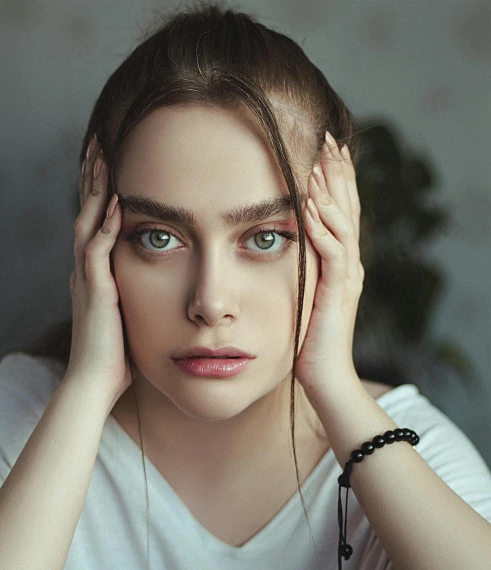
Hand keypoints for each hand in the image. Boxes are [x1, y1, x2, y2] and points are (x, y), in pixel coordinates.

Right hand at [65, 135, 132, 405]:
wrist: (95, 383)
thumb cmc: (115, 356)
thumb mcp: (127, 317)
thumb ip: (133, 295)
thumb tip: (155, 286)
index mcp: (94, 275)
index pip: (95, 224)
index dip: (99, 193)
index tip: (110, 166)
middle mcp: (85, 271)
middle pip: (87, 214)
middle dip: (93, 179)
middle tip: (100, 145)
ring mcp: (87, 280)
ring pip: (87, 223)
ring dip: (95, 190)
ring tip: (102, 157)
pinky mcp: (95, 292)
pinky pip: (97, 251)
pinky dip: (106, 226)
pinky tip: (116, 203)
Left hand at [295, 132, 363, 396]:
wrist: (323, 374)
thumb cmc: (306, 338)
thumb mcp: (301, 293)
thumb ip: (298, 267)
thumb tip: (276, 242)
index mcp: (340, 262)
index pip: (340, 210)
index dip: (335, 178)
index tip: (324, 147)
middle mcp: (349, 264)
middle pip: (348, 207)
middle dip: (338, 171)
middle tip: (329, 137)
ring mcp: (346, 277)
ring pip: (344, 223)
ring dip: (330, 192)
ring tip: (319, 162)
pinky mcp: (338, 293)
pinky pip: (333, 254)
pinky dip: (323, 228)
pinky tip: (310, 207)